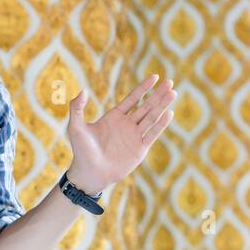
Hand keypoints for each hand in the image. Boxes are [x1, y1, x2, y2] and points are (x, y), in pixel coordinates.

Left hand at [65, 74, 175, 193]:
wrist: (89, 173)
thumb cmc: (81, 151)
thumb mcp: (76, 127)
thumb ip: (77, 108)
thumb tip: (83, 90)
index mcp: (114, 117)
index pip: (132, 99)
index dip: (143, 88)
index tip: (155, 77)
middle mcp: (126, 125)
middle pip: (146, 106)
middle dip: (158, 94)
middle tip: (170, 82)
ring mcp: (134, 136)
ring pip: (152, 117)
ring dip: (162, 105)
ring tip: (173, 92)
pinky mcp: (140, 149)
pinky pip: (152, 134)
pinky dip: (161, 124)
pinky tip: (169, 113)